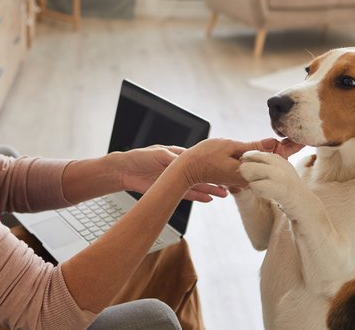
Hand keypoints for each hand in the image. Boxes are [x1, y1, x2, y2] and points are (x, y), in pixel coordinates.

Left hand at [113, 146, 229, 202]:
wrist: (124, 171)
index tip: (224, 166)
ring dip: (211, 189)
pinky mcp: (170, 191)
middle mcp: (180, 168)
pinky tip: (210, 198)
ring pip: (197, 185)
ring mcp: (176, 180)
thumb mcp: (159, 155)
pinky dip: (199, 196)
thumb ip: (175, 160)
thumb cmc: (140, 157)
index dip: (212, 163)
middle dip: (216, 178)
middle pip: (202, 173)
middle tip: (230, 183)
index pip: (199, 159)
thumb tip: (189, 162)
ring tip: (224, 193)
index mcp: (179, 155)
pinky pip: (188, 194)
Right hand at [164, 137, 295, 193]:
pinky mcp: (239, 175)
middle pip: (273, 163)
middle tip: (299, 137)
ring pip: (265, 164)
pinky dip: (264, 156)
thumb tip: (272, 143)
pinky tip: (270, 149)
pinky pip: (257, 165)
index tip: (302, 141)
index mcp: (248, 170)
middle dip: (286, 149)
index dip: (289, 148)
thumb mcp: (229, 146)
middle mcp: (248, 176)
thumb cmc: (204, 157)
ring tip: (289, 141)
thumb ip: (252, 147)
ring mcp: (244, 177)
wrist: (188, 170)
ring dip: (276, 153)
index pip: (274, 158)